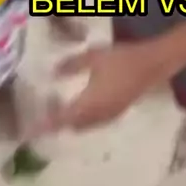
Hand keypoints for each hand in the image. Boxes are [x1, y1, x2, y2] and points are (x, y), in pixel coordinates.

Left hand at [34, 43, 164, 133]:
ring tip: (64, 104)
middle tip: (49, 107)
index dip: (47, 125)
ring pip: (85, 126)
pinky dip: (86, 117)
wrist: (154, 64)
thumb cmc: (123, 59)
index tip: (32, 129)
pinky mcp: (119, 111)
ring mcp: (110, 115)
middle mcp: (97, 115)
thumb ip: (72, 65)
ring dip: (73, 120)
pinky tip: (86, 102)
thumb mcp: (94, 57)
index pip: (62, 119)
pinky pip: (96, 122)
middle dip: (60, 122)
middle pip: (73, 126)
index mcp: (88, 104)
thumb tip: (54, 73)